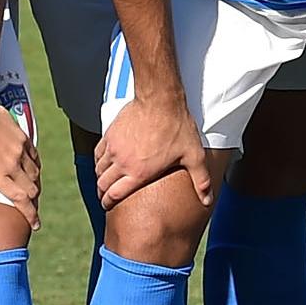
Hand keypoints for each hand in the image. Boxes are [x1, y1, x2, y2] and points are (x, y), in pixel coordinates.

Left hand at [0, 91, 41, 226]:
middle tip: (30, 210)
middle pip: (32, 190)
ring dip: (34, 185)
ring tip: (30, 191)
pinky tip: (31, 169)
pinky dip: (34, 166)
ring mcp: (18, 151)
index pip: (21, 201)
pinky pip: (34, 157)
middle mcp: (12, 165)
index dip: (30, 215)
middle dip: (33, 203)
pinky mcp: (21, 138)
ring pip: (35, 174)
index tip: (35, 225)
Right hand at [94, 87, 207, 210]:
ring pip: (99, 169)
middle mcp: (122, 162)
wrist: (160, 99)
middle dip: (102, 194)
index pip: (114, 195)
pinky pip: (98, 153)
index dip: (108, 203)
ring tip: (105, 182)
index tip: (108, 205)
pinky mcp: (110, 134)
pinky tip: (104, 162)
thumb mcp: (193, 156)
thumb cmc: (177, 126)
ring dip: (100, 178)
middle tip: (105, 197)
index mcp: (138, 172)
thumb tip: (207, 199)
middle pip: (102, 184)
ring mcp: (114, 148)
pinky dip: (99, 161)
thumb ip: (201, 180)